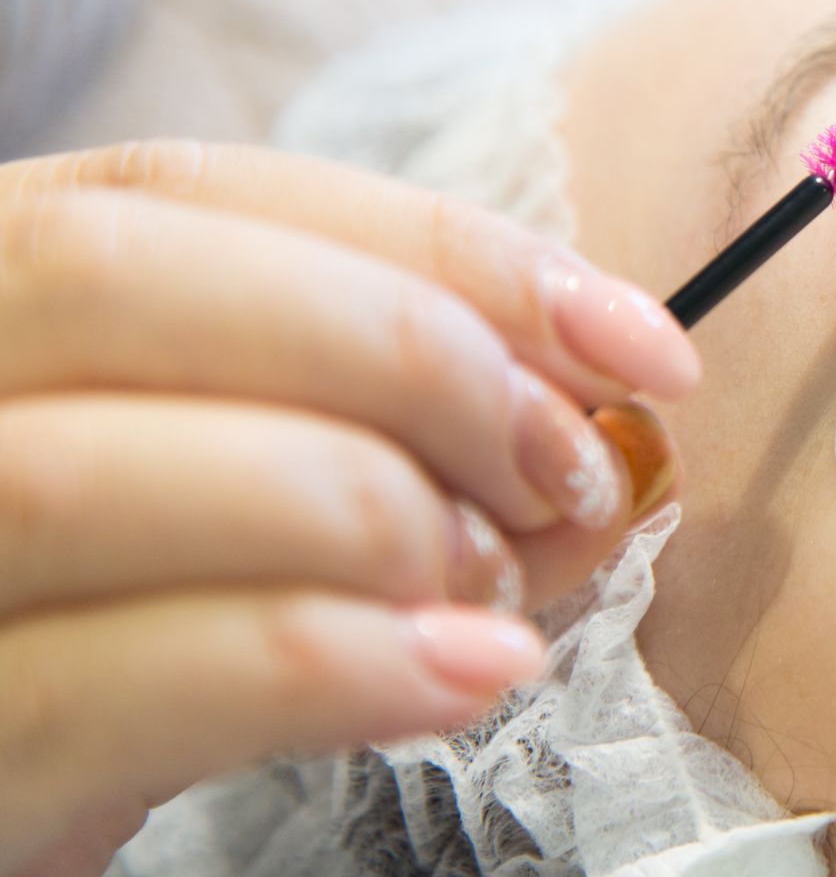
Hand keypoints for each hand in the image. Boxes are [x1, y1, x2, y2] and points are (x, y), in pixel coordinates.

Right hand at [0, 141, 698, 872]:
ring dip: (361, 511)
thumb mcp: (233, 496)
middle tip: (566, 468)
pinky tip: (465, 674)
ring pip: (85, 476)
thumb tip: (604, 439)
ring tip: (498, 586)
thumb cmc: (116, 621)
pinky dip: (318, 667)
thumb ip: (389, 441)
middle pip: (124, 281)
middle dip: (404, 356)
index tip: (638, 340)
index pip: (195, 189)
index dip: (445, 246)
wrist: (0, 779)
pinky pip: (103, 688)